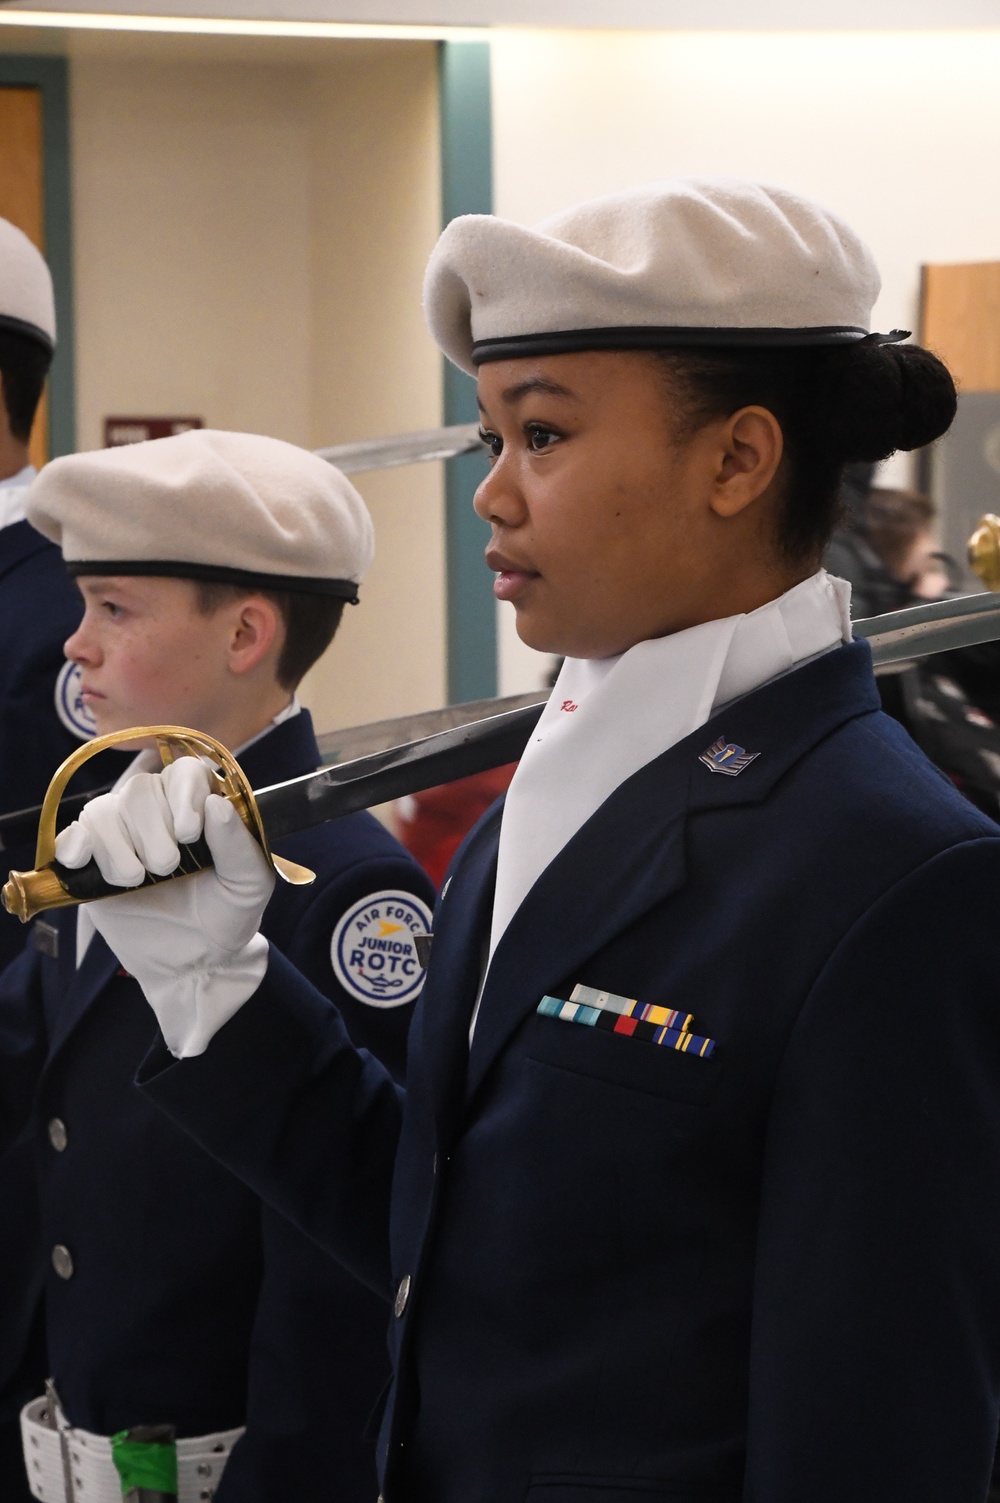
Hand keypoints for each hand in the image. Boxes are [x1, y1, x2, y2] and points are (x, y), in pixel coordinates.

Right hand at [55, 758, 274, 1056]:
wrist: (193, 962)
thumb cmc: (226, 916)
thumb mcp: (248, 885)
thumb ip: (238, 846)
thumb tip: (216, 805)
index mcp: (199, 808)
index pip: (185, 772)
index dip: (183, 794)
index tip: (190, 832)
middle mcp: (158, 812)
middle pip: (139, 789)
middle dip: (152, 830)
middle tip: (167, 868)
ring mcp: (121, 835)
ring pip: (103, 810)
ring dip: (118, 846)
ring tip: (136, 880)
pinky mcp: (91, 863)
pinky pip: (72, 835)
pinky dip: (74, 844)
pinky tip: (83, 860)